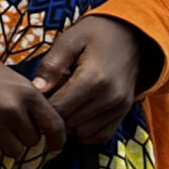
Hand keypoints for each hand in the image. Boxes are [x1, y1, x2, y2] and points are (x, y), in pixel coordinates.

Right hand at [0, 16, 64, 163]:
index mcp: (26, 91)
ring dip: (5, 145)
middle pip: (32, 141)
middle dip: (22, 137)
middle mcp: (13, 108)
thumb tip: (38, 122)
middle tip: (6, 126)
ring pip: (14, 152)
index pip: (55, 125)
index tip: (54, 146)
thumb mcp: (8, 75)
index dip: (57, 140)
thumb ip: (26, 98)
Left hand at [35, 14, 147, 145]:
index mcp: (93, 78)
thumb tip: (36, 90)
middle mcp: (110, 97)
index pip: (58, 108)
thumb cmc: (95, 34)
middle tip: (51, 94)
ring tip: (66, 100)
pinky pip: (100, 135)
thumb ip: (51, 65)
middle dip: (54, 113)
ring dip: (68, 122)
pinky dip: (85, 130)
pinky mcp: (124, 113)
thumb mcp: (69, 40)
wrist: (132, 35)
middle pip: (68, 122)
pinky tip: (78, 112)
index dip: (41, 105)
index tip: (37, 94)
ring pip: (82, 132)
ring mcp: (119, 107)